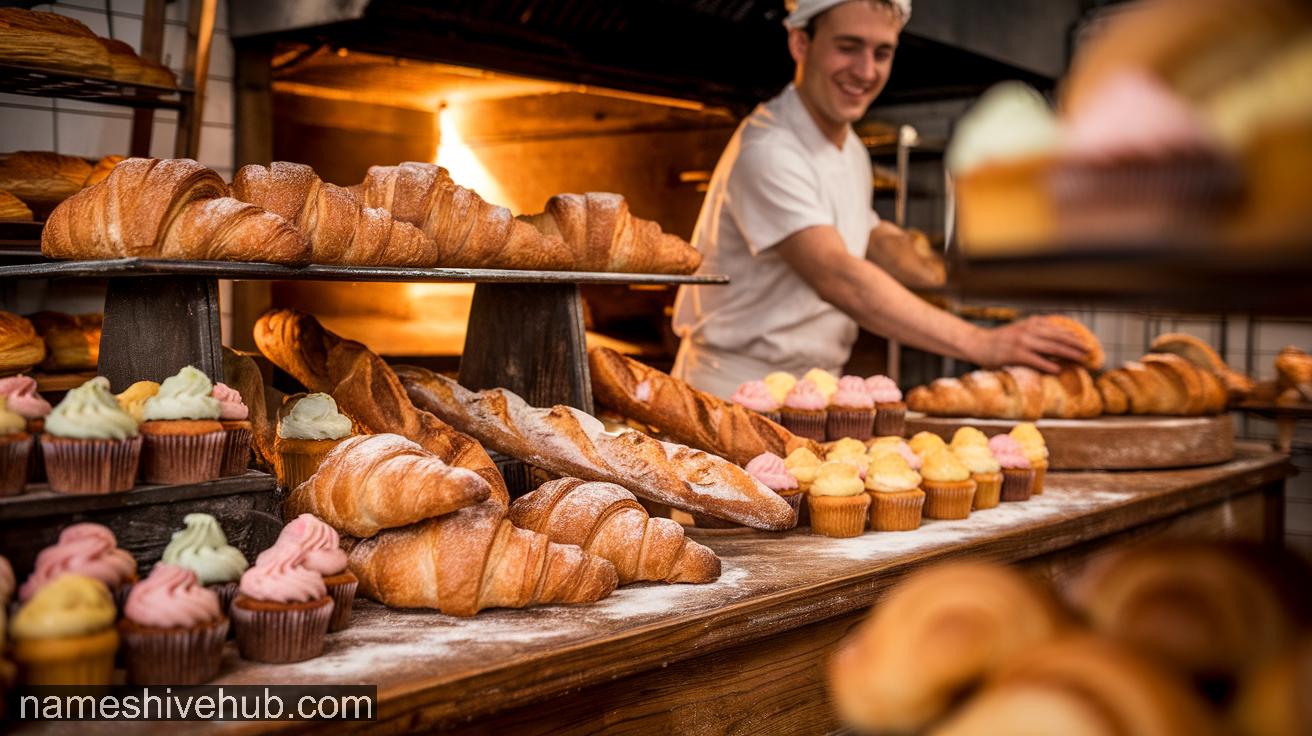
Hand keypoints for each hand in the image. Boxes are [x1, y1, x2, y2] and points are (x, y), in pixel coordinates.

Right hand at [975, 316, 1091, 372]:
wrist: (977, 343)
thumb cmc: (1000, 341)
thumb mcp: (1021, 331)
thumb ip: (1037, 333)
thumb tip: (1058, 342)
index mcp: (1032, 323)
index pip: (1059, 329)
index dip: (1074, 337)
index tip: (1087, 343)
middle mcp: (1029, 330)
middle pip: (1059, 337)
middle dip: (1077, 344)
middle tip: (1091, 351)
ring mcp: (1022, 341)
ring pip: (1052, 347)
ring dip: (1069, 353)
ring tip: (1082, 359)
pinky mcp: (1015, 353)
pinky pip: (1036, 360)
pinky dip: (1048, 364)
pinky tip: (1058, 370)